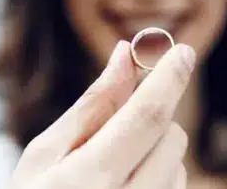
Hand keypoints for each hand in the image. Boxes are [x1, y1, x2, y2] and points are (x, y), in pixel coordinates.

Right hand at [7, 40, 196, 188]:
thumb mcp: (44, 155)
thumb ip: (90, 106)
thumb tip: (124, 55)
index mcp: (86, 181)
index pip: (146, 117)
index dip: (169, 79)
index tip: (183, 51)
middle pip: (171, 138)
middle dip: (154, 118)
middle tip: (118, 124)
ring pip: (179, 165)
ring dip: (156, 152)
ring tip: (112, 170)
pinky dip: (160, 178)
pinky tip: (125, 187)